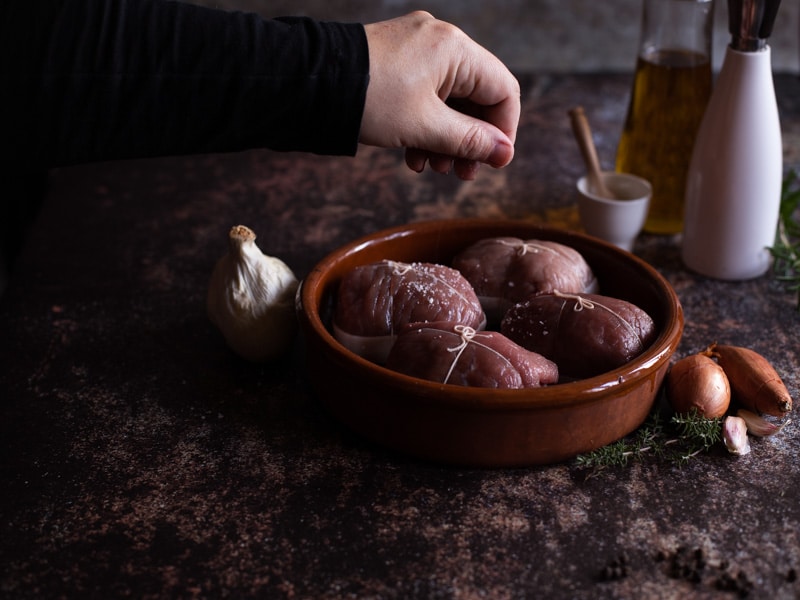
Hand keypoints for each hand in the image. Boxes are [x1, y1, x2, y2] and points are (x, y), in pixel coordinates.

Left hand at [361, 11, 519, 179]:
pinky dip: (425, 126)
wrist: (308, 84)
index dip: (504, 131)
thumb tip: (504, 153)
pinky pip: (426, 95)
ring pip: (450, 100)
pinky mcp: (396, 61)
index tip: (493, 162)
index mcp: (454, 49)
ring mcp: (416, 49)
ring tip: (432, 167)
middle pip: (476, 97)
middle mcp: (440, 42)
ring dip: (446, 139)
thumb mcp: (424, 127)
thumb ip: (469, 141)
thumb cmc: (367, 99)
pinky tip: (413, 154)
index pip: (503, 90)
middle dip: (470, 140)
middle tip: (461, 174)